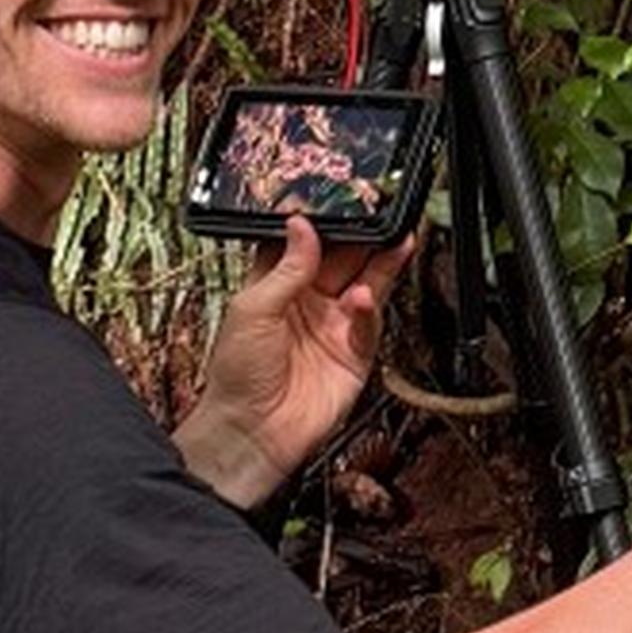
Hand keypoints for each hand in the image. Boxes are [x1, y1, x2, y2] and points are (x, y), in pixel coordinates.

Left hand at [176, 214, 392, 510]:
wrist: (253, 431)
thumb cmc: (237, 376)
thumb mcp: (253, 308)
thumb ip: (286, 266)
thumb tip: (302, 226)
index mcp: (277, 286)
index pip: (306, 244)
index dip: (323, 223)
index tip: (340, 201)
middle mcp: (308, 304)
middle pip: (344, 259)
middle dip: (363, 237)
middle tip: (381, 213)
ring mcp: (333, 328)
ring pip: (366, 284)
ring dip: (381, 263)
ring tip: (394, 239)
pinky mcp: (354, 354)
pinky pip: (370, 324)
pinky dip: (370, 309)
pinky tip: (363, 297)